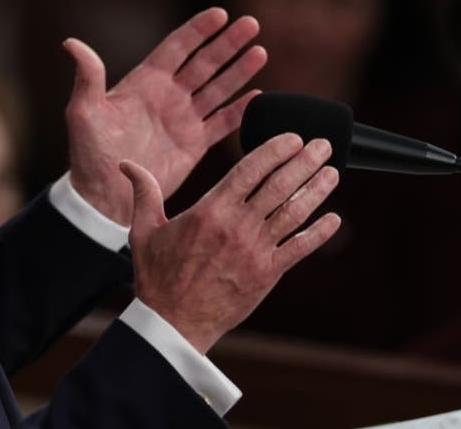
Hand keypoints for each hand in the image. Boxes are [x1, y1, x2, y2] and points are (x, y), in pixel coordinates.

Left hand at [64, 7, 265, 224]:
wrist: (105, 197)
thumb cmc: (89, 153)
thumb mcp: (84, 112)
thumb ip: (87, 78)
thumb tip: (71, 43)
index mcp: (144, 82)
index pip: (176, 48)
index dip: (198, 30)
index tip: (220, 14)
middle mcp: (167, 96)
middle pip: (204, 62)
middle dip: (227, 43)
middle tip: (251, 24)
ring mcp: (182, 119)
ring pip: (218, 87)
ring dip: (239, 70)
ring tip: (260, 52)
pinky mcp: (194, 144)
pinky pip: (222, 122)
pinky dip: (240, 110)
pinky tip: (258, 95)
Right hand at [120, 134, 340, 353]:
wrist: (173, 322)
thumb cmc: (157, 275)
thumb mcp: (143, 229)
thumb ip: (144, 192)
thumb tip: (126, 164)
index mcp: (210, 210)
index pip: (249, 170)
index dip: (274, 150)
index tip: (293, 138)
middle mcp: (237, 226)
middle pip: (279, 186)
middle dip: (304, 162)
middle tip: (323, 145)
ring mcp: (256, 250)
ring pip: (293, 213)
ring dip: (316, 190)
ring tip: (333, 172)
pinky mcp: (267, 274)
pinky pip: (299, 248)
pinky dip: (319, 233)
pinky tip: (334, 219)